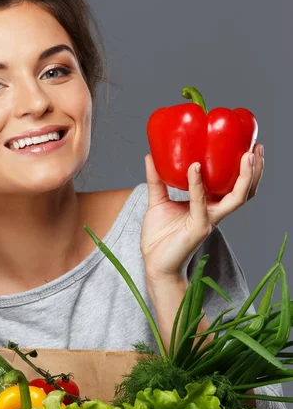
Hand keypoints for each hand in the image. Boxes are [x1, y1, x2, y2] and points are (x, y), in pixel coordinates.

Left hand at [141, 144, 263, 281]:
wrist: (153, 263)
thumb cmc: (159, 237)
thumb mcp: (158, 201)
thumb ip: (157, 179)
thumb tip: (151, 155)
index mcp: (208, 206)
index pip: (233, 185)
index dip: (244, 168)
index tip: (247, 145)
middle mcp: (214, 213)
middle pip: (244, 191)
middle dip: (255, 170)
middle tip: (257, 147)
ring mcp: (209, 220)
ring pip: (237, 198)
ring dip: (245, 177)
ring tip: (246, 156)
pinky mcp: (198, 228)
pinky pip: (200, 203)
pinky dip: (197, 184)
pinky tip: (195, 168)